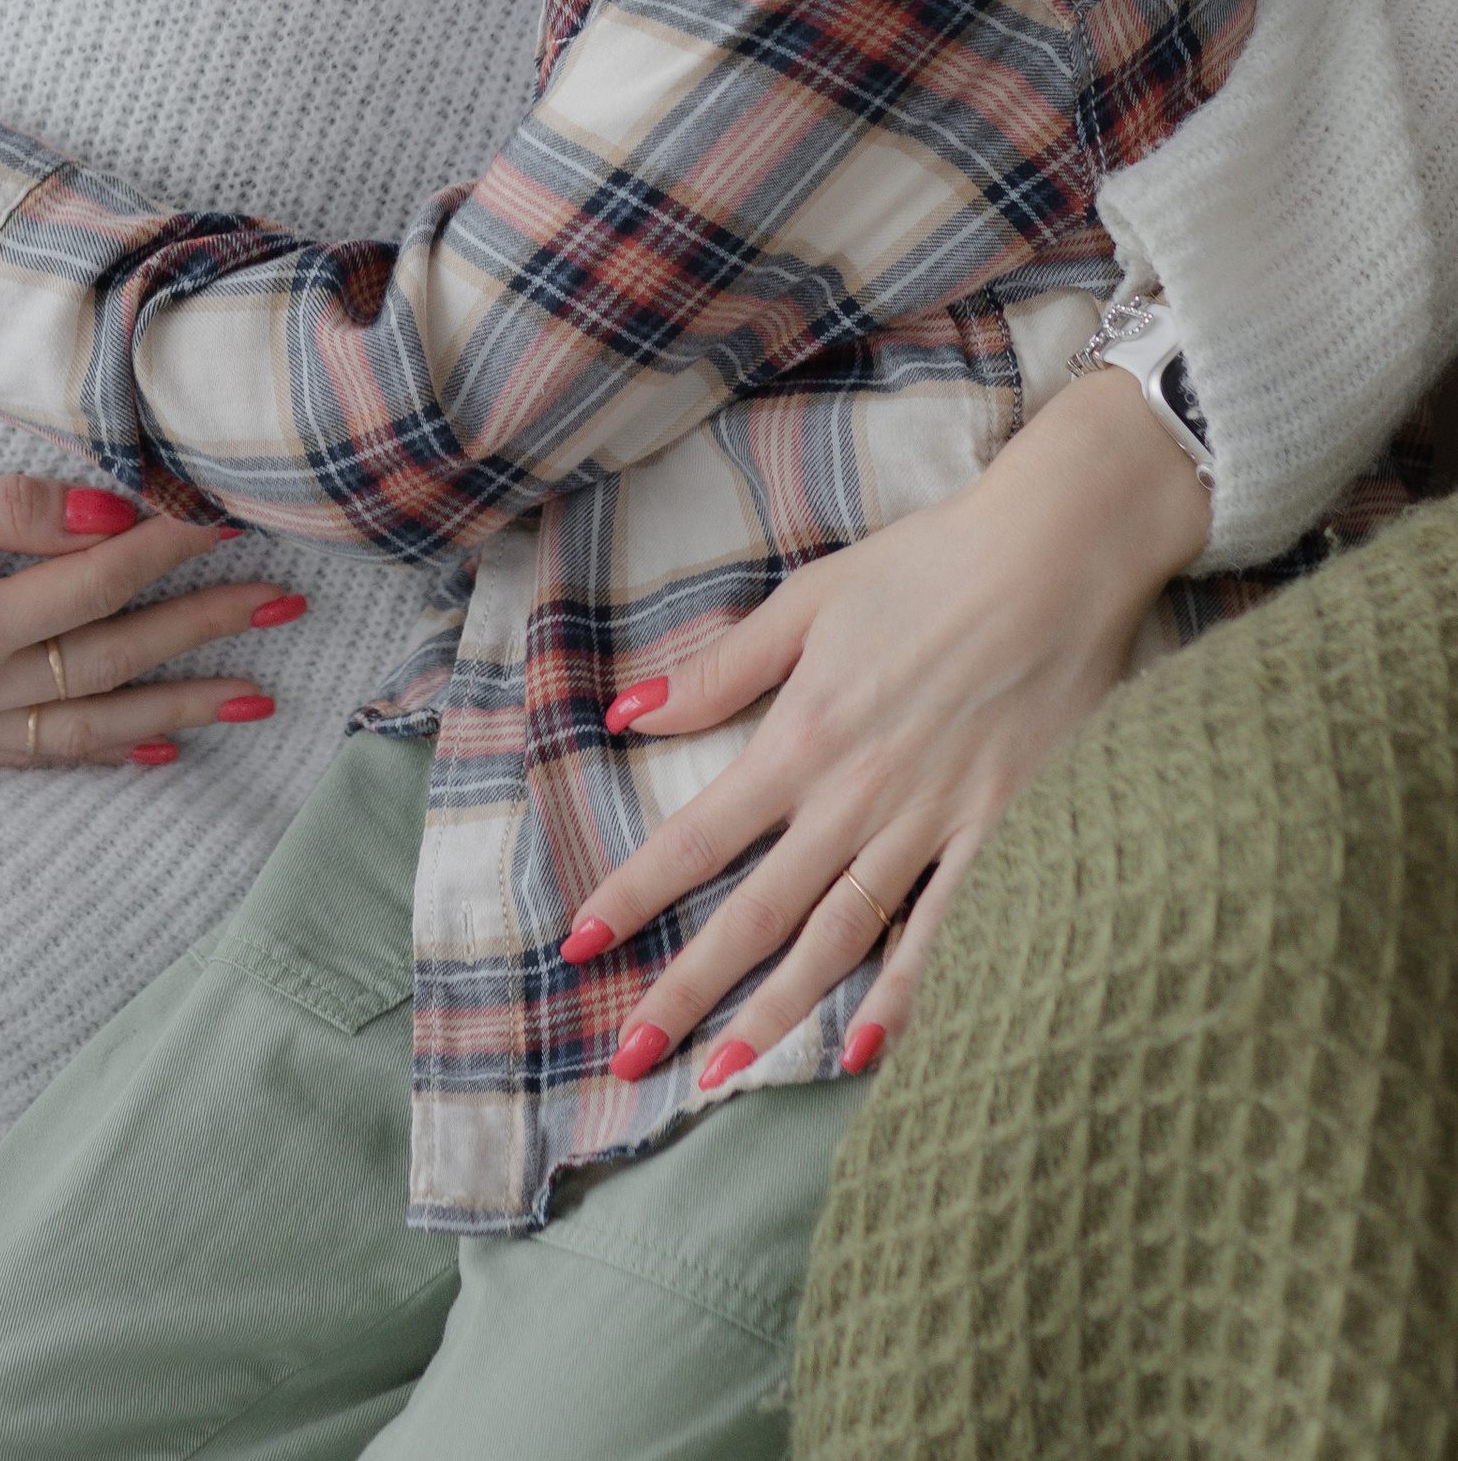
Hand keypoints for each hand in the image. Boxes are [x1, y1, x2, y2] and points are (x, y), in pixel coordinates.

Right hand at [0, 471, 310, 767]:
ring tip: (259, 691)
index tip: (224, 520)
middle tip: (283, 602)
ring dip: (180, 702)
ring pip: (92, 722)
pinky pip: (44, 757)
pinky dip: (110, 751)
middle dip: (201, 627)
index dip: (164, 551)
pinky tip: (166, 745)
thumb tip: (110, 509)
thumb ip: (3, 508)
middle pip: (110, 658)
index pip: (90, 586)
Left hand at [562, 365, 1212, 1074]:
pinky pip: (950, 936)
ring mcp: (932, 825)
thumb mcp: (808, 600)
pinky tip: (864, 1056)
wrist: (1058, 555)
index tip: (578, 946)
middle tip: (628, 1058)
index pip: (698, 835)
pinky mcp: (1006, 838)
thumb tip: (625, 712)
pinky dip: (909, 999)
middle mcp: (856, 796)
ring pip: (839, 942)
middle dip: (687, 990)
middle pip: (756, 913)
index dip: (634, 893)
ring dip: (775, 1016)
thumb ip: (721, 669)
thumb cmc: (928, 566)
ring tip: (719, 1081)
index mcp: (802, 736)